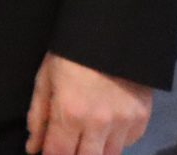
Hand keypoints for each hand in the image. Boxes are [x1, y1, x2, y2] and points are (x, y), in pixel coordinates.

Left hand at [25, 53, 150, 154]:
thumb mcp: (45, 79)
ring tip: (86, 136)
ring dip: (95, 150)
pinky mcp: (142, 120)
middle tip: (69, 143)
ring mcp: (124, 124)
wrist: (112, 34)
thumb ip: (38, 116)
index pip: (59, 154)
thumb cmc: (70, 54)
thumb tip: (34, 147)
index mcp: (70, 113)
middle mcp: (98, 125)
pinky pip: (128, 143)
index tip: (49, 150)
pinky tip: (106, 127)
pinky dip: (115, 141)